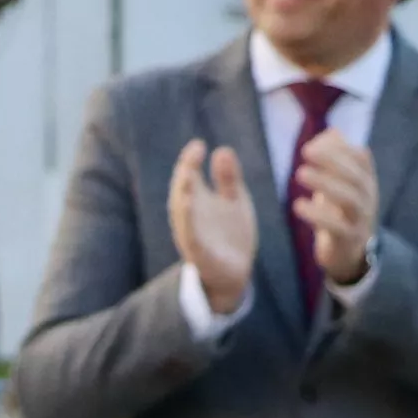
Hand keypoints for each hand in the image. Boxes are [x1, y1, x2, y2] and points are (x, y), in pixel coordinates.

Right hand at [168, 141, 254, 315]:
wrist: (235, 272)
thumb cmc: (230, 234)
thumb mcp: (234, 200)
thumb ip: (227, 177)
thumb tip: (222, 149)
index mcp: (197, 201)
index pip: (188, 176)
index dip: (190, 160)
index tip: (198, 144)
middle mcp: (190, 216)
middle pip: (182, 191)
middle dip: (185, 173)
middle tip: (192, 156)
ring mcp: (193, 235)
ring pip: (182, 214)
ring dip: (183, 194)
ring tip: (188, 175)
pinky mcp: (200, 254)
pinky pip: (191, 237)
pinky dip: (188, 222)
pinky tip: (189, 205)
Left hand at [293, 133, 378, 292]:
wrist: (350, 253)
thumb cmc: (340, 211)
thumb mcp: (338, 184)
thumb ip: (335, 158)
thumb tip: (331, 131)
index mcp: (365, 180)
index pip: (360, 159)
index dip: (340, 149)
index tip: (314, 142)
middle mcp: (367, 198)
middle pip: (355, 176)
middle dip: (332, 161)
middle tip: (305, 151)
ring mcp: (361, 219)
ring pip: (349, 199)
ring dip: (325, 184)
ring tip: (299, 173)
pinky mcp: (349, 240)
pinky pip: (338, 227)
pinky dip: (318, 215)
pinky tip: (298, 205)